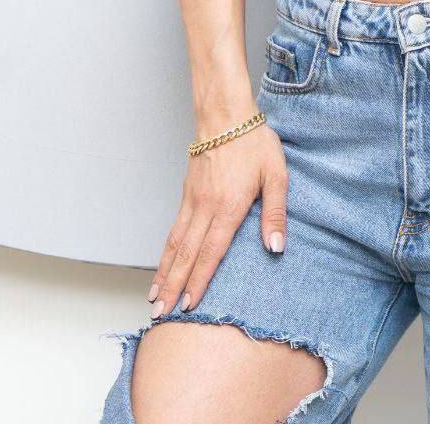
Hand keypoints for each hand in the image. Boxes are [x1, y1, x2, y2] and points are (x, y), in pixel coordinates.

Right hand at [146, 109, 286, 317]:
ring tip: (153, 298)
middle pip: (186, 254)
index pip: (211, 252)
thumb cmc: (255, 143)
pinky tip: (164, 264)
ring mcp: (192, 200)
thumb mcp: (276, 175)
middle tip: (159, 314)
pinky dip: (166, 251)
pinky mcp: (187, 193)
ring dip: (163, 272)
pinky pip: (174, 228)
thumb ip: (276, 213)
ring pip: (174, 243)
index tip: (189, 305)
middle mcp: (205, 207)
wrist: (225, 115)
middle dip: (172, 286)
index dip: (199, 280)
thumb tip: (276, 248)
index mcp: (229, 206)